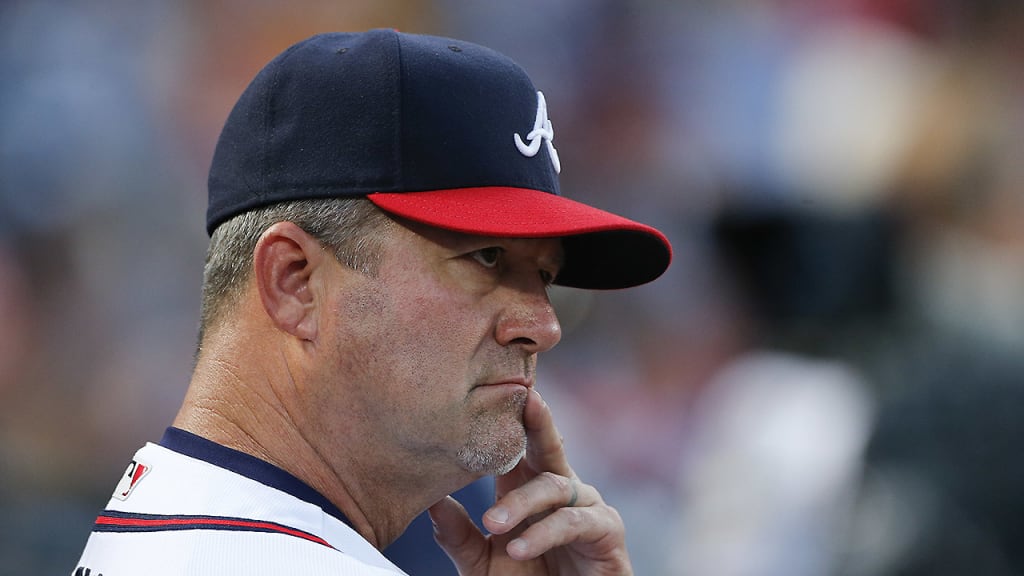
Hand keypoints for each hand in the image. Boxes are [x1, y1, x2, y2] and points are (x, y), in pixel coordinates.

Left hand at [428, 388, 632, 574]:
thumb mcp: (481, 564)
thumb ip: (460, 536)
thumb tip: (431, 502)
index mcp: (528, 487)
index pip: (519, 444)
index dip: (510, 417)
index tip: (491, 388)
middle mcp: (560, 489)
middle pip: (548, 445)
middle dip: (538, 419)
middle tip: (526, 399)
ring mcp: (586, 507)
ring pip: (554, 487)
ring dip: (522, 504)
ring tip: (495, 525)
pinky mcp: (608, 532)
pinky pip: (575, 522)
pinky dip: (546, 533)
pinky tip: (519, 547)